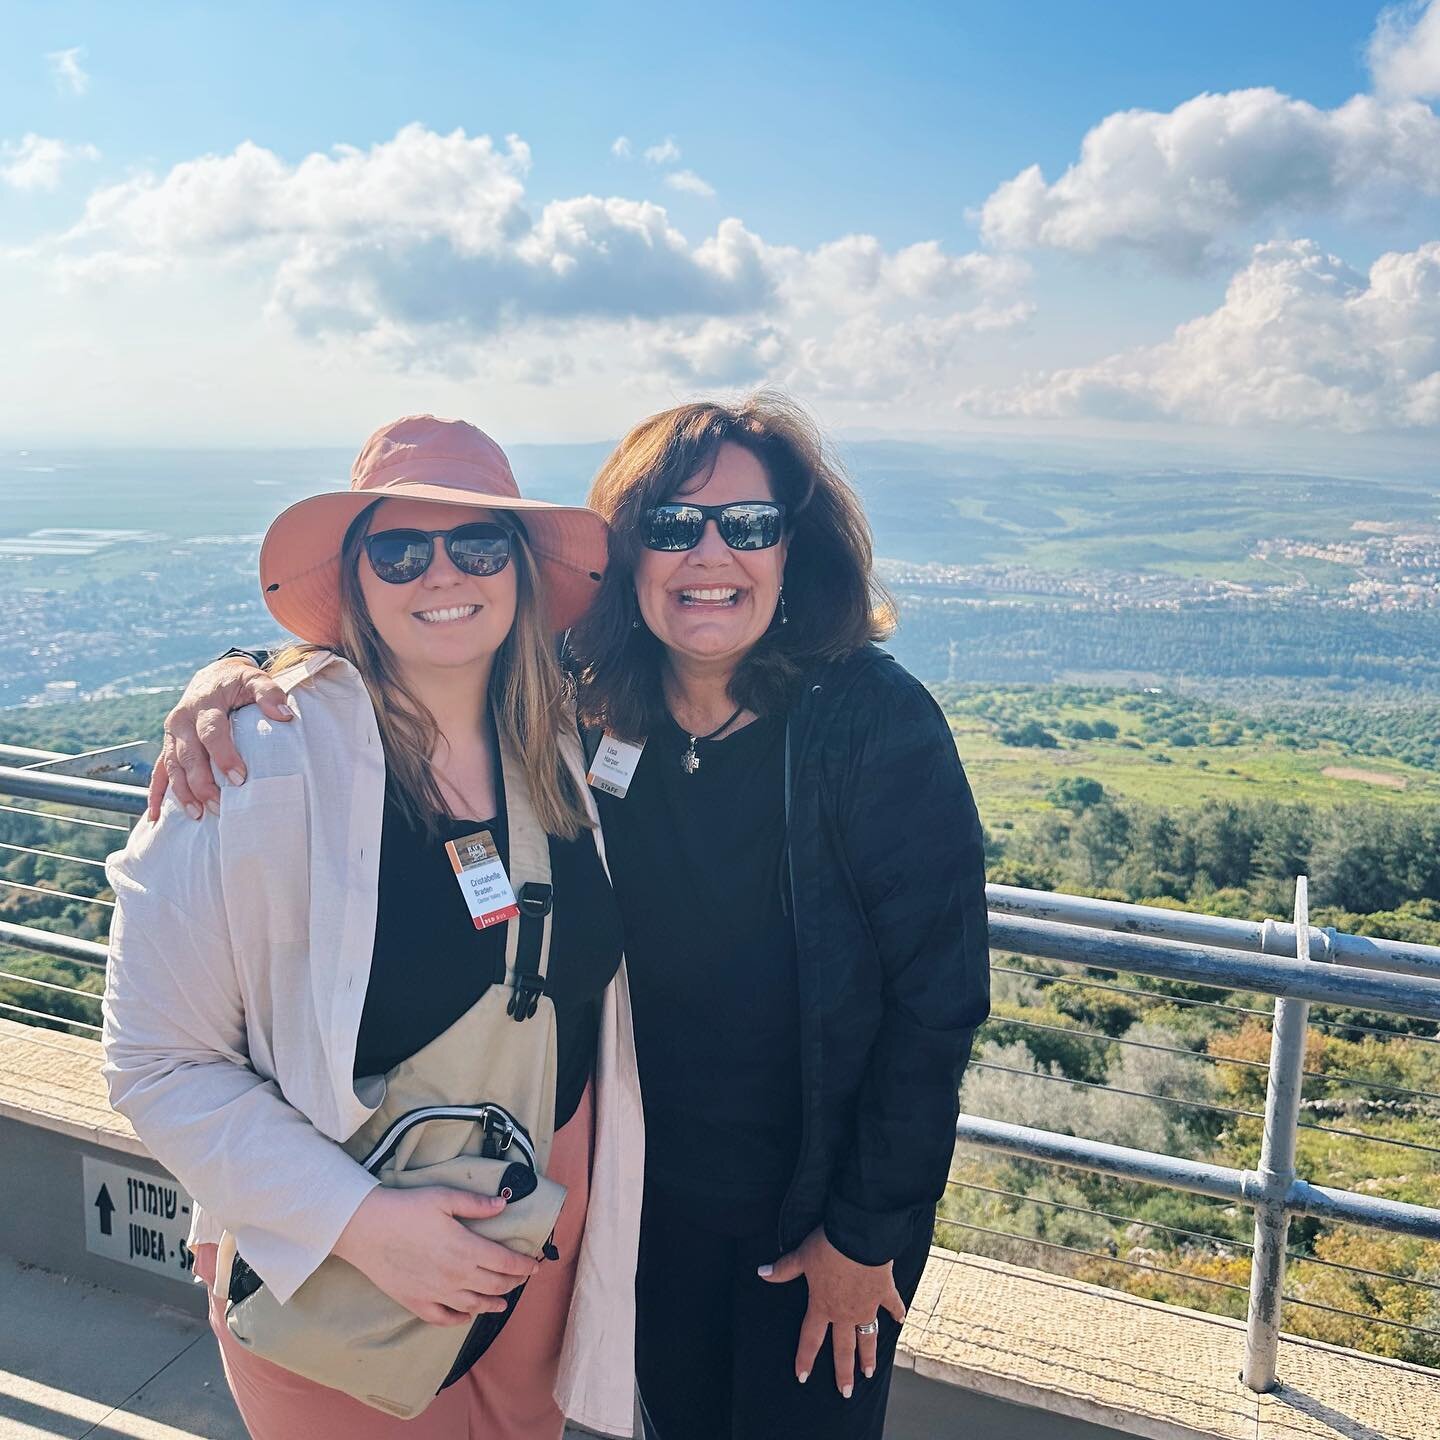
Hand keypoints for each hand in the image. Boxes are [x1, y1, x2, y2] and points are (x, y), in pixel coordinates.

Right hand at [147, 658, 292, 820]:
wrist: (213, 676)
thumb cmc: (237, 682)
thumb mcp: (253, 679)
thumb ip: (269, 692)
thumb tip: (283, 714)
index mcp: (203, 705)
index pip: (212, 733)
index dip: (224, 755)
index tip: (240, 778)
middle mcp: (182, 720)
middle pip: (188, 755)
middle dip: (202, 783)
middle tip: (219, 805)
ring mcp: (172, 735)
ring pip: (172, 767)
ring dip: (183, 792)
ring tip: (198, 815)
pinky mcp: (168, 746)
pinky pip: (159, 772)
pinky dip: (155, 795)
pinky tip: (157, 817)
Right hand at [331, 1186, 540, 1326]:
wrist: (367, 1229)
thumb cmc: (407, 1208)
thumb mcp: (445, 1198)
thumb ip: (476, 1204)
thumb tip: (503, 1206)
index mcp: (466, 1249)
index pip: (505, 1262)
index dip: (524, 1265)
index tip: (536, 1265)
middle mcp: (456, 1276)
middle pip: (494, 1285)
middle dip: (513, 1283)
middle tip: (523, 1279)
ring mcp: (436, 1293)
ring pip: (474, 1305)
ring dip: (493, 1304)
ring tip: (503, 1302)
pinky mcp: (416, 1303)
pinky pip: (444, 1318)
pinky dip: (460, 1320)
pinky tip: (467, 1316)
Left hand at [759, 1226, 905, 1396]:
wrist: (860, 1236)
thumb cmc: (828, 1246)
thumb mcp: (802, 1256)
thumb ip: (783, 1269)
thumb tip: (762, 1273)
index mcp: (822, 1305)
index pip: (811, 1338)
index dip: (805, 1358)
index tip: (803, 1376)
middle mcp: (845, 1312)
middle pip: (843, 1348)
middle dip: (843, 1372)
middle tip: (846, 1392)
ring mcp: (867, 1305)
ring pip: (868, 1337)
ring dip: (869, 1355)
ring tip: (869, 1373)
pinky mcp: (884, 1292)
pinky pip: (892, 1306)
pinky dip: (897, 1312)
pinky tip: (900, 1321)